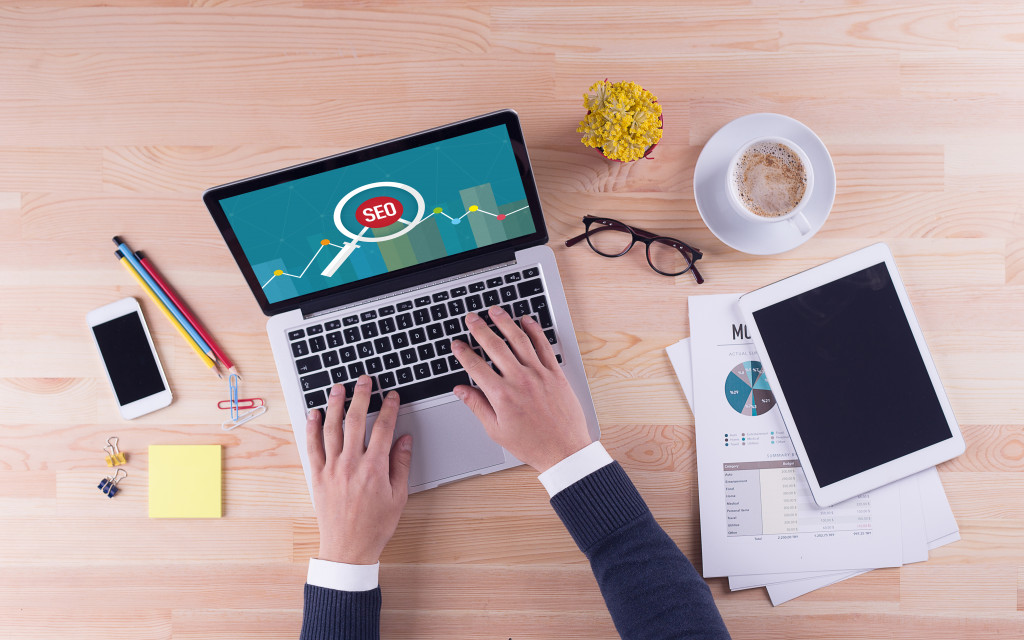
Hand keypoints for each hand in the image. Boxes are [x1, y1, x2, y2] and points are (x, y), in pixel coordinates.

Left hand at [305, 376, 412, 564]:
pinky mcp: (317, 476)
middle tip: (364, 380)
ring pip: (331, 428)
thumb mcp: (399, 496)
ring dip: (335, 404)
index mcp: (374, 468)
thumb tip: (404, 439)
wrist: (348, 548)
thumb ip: (401, 464)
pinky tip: (314, 413)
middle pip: (355, 421)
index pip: (383, 428)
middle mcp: (351, 464)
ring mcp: (331, 469)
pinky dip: (312, 428)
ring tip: (338, 387)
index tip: (392, 395)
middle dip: (361, 396)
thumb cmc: (376, 525)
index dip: (389, 408)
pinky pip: (312, 447)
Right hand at [451, 306, 592, 471]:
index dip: (463, 353)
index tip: (456, 344)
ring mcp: (539, 374)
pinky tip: (526, 320)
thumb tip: (461, 390)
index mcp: (501, 396)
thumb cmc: (531, 444)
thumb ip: (477, 406)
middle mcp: (519, 380)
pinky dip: (534, 330)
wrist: (564, 450)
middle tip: (471, 318)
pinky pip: (543, 346)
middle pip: (495, 346)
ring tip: (495, 311)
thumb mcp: (496, 430)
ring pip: (519, 340)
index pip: (476, 366)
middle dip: (480, 329)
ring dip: (505, 322)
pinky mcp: (555, 373)